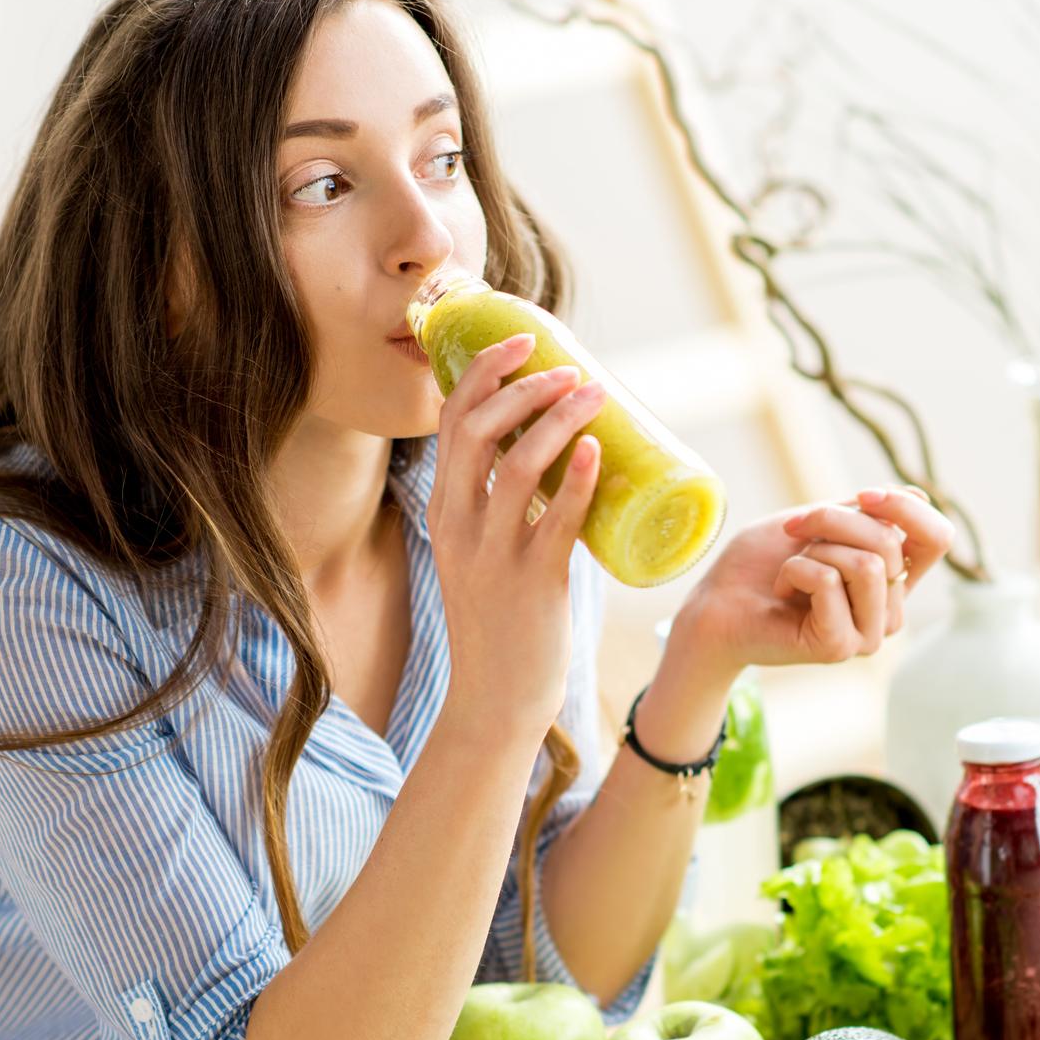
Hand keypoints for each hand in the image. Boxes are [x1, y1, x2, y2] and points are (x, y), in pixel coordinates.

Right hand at [427, 332, 603, 731]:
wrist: (497, 698)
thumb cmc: (504, 620)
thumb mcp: (485, 552)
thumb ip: (511, 508)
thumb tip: (566, 454)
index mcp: (444, 511)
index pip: (451, 422)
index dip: (483, 371)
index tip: (522, 341)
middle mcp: (459, 526)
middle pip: (475, 431)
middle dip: (521, 386)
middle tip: (568, 368)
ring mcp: (492, 555)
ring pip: (515, 466)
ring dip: (556, 420)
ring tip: (593, 395)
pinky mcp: (531, 583)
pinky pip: (553, 521)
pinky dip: (575, 481)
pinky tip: (595, 452)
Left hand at [670, 484, 953, 677]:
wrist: (715, 603)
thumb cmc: (760, 564)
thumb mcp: (816, 523)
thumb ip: (864, 515)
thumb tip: (918, 497)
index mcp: (891, 578)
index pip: (936, 539)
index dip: (908, 509)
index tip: (864, 495)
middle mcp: (888, 610)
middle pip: (890, 541)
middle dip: (832, 520)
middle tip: (793, 532)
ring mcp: (868, 633)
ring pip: (868, 562)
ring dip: (813, 550)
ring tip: (790, 570)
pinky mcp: (841, 646)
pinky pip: (831, 580)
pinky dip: (795, 570)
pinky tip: (781, 592)